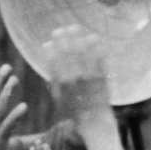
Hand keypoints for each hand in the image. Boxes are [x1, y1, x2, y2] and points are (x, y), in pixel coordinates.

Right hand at [43, 27, 123, 149]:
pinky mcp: (101, 77)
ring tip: (75, 28)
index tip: (50, 39)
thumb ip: (53, 77)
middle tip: (61, 29)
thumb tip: (49, 59)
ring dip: (79, 38)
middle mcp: (75, 78)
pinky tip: (93, 37)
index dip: (52, 48)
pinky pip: (99, 58)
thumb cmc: (74, 110)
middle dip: (64, 38)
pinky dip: (96, 47)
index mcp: (62, 83)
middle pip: (68, 52)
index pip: (55, 60)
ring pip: (83, 52)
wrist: (94, 121)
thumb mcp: (57, 96)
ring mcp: (89, 77)